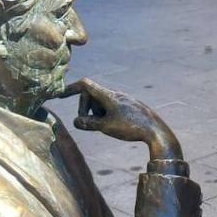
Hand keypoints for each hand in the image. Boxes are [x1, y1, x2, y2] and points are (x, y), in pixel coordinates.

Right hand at [60, 78, 181, 159]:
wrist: (156, 131)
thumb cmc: (130, 128)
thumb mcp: (105, 127)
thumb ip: (88, 123)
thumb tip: (76, 122)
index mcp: (108, 96)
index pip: (85, 84)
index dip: (70, 88)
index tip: (60, 95)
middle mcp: (116, 94)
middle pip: (91, 95)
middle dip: (86, 108)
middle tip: (91, 124)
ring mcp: (124, 99)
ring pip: (102, 102)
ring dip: (97, 113)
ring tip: (107, 126)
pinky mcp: (130, 105)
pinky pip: (112, 106)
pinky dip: (107, 115)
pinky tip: (117, 126)